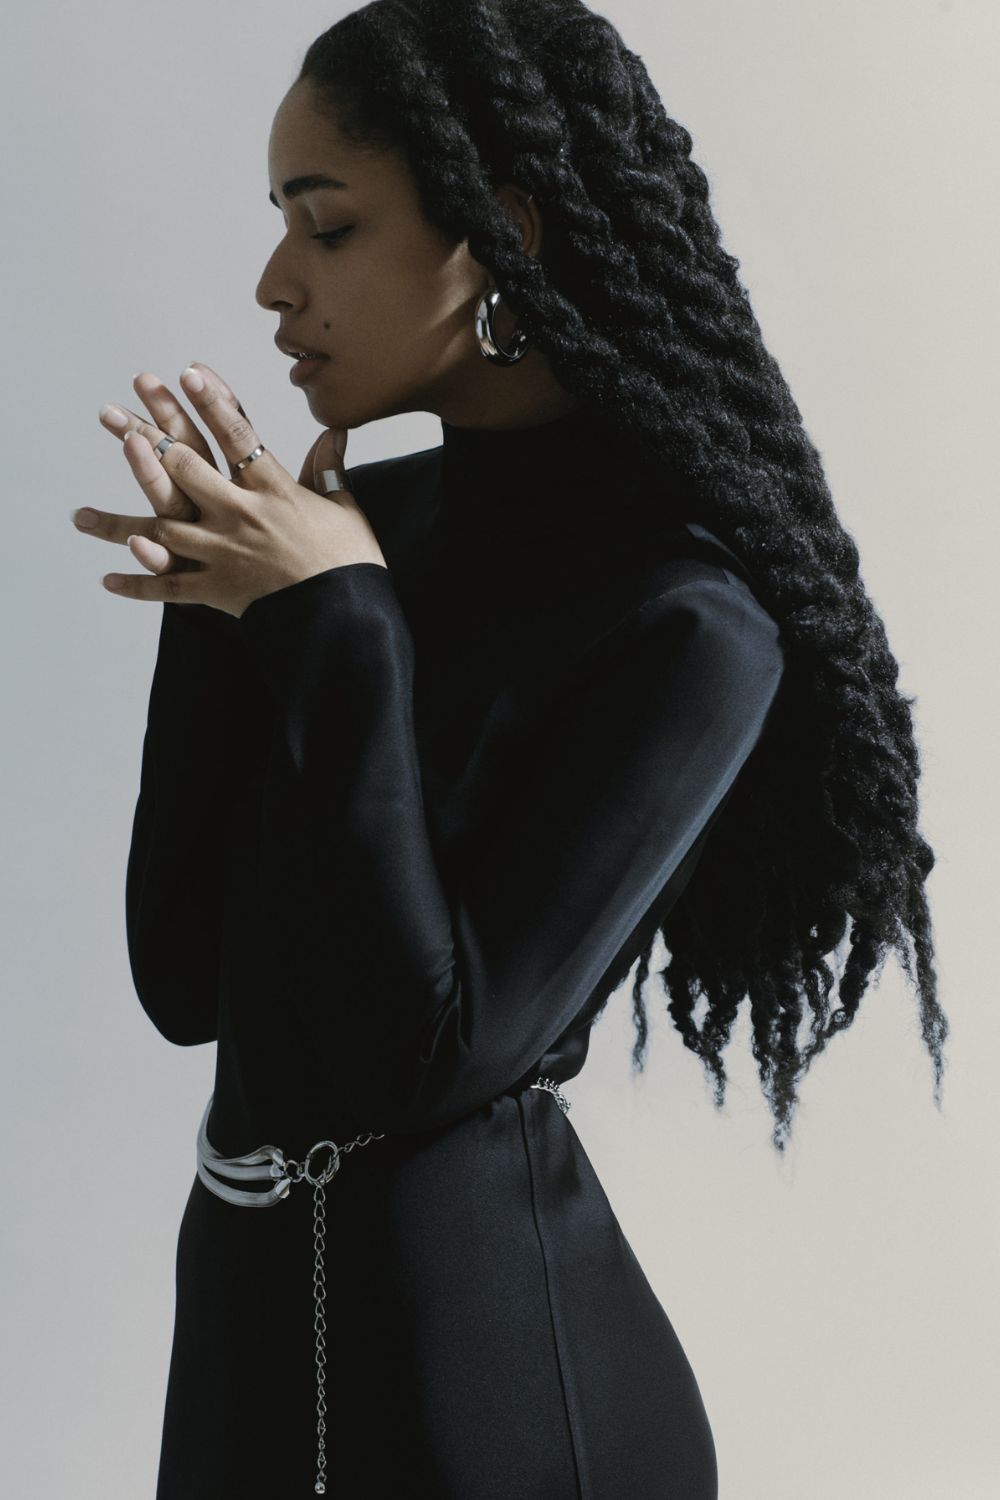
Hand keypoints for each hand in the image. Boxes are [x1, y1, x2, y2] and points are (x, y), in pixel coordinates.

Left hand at [79, 363, 384, 615]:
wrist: (347, 618)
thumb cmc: (351, 562)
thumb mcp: (345, 509)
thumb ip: (330, 469)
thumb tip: (334, 431)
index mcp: (275, 491)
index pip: (239, 436)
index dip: (213, 401)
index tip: (189, 372)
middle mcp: (242, 515)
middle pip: (188, 468)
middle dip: (150, 436)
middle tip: (116, 412)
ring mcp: (224, 553)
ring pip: (164, 525)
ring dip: (124, 514)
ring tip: (83, 510)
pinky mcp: (218, 590)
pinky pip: (171, 587)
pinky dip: (139, 585)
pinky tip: (107, 580)